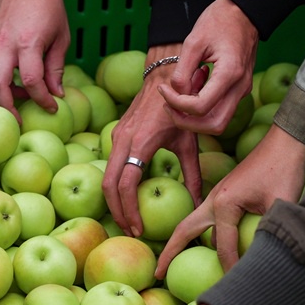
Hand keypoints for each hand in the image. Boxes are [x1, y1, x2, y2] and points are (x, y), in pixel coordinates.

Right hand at [0, 0, 70, 122]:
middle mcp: (6, 45)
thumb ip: (56, 67)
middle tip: (19, 123)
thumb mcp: (60, 36)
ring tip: (15, 107)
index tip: (52, 107)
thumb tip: (56, 94)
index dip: (42, 99)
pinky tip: (10, 90)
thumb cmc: (48, 4)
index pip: (31, 80)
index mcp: (28, 42)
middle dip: (7, 109)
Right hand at [102, 45, 200, 237]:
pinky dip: (115, 185)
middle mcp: (123, 140)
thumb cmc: (181, 108)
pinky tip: (128, 197)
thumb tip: (198, 204)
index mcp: (140, 143)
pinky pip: (111, 165)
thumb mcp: (189, 142)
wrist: (164, 75)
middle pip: (108, 186)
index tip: (139, 228)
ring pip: (106, 176)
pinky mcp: (116, 134)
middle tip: (130, 230)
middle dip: (117, 211)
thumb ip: (193, 174)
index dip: (130, 210)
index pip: (127, 185)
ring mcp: (116, 136)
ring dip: (114, 200)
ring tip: (127, 218)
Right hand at [156, 125, 304, 276]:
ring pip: (191, 224)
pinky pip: (204, 218)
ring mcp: (216, 195)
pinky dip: (197, 233)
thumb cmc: (284, 170)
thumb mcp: (282, 203)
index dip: (231, 268)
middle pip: (184, 231)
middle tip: (157, 274)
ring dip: (180, 242)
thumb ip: (272, 232)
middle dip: (169, 253)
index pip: (223, 246)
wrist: (284, 141)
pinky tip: (203, 244)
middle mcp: (213, 200)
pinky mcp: (223, 194)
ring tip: (171, 264)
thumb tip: (267, 261)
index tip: (237, 287)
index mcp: (224, 204)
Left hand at [160, 0, 258, 134]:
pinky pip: (220, 109)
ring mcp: (242, 90)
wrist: (243, 11)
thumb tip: (176, 94)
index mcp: (230, 74)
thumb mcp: (193, 41)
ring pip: (218, 122)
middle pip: (214, 125)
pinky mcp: (239, 89)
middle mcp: (240, 87)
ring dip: (194, 117)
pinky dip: (202, 107)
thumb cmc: (218, 21)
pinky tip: (193, 87)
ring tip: (179, 96)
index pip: (200, 108)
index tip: (163, 89)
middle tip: (168, 106)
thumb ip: (182, 72)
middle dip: (186, 122)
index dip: (176, 104)